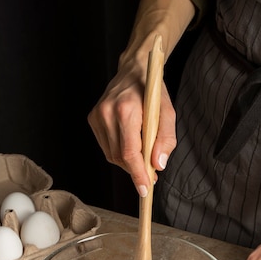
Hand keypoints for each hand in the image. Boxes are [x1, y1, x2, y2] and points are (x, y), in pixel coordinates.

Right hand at [87, 59, 176, 196]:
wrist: (134, 70)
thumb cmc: (152, 91)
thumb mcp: (168, 112)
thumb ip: (166, 140)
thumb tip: (158, 164)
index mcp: (126, 110)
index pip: (129, 153)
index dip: (137, 174)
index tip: (145, 189)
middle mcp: (107, 113)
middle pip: (120, 157)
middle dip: (135, 170)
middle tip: (150, 174)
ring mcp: (97, 116)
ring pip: (111, 155)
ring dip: (128, 162)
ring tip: (142, 158)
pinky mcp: (92, 119)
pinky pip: (106, 147)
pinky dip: (119, 153)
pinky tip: (130, 145)